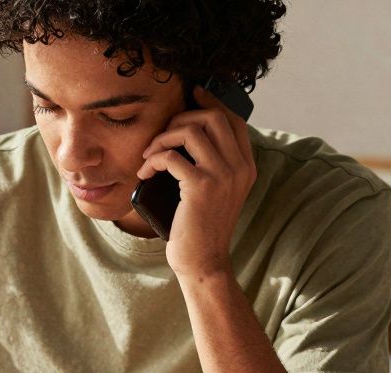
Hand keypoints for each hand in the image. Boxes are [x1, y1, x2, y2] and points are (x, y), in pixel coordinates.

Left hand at [136, 85, 256, 279]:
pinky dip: (152, 160)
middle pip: (212, 116)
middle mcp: (239, 167)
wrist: (203, 261)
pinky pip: (171, 156)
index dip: (212, 100)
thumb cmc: (201, 226)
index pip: (234, 118)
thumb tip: (189, 129)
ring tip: (150, 156)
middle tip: (162, 137)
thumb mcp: (216, 191)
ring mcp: (222, 176)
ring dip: (162, 138)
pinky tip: (145, 173)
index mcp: (246, 166)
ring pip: (190, 130)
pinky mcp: (201, 187)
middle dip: (180, 118)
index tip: (192, 94)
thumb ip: (213, 162)